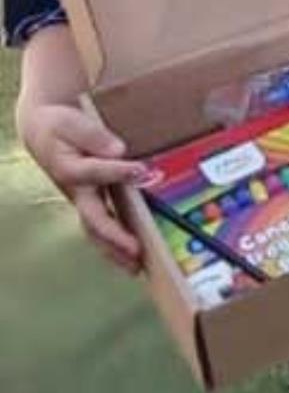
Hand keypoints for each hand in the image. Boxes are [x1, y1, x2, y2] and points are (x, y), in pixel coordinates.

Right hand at [17, 99, 146, 271]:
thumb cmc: (59, 126)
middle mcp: (76, 191)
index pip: (95, 172)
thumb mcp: (72, 123)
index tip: (142, 169)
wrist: (42, 131)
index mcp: (70, 169)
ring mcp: (82, 200)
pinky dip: (115, 244)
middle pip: (94, 219)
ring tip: (137, 269)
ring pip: (96, 231)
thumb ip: (94, 135)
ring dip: (115, 251)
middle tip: (137, 253)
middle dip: (115, 237)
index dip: (117, 171)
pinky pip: (102, 228)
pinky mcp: (90, 203)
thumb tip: (118, 149)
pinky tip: (133, 258)